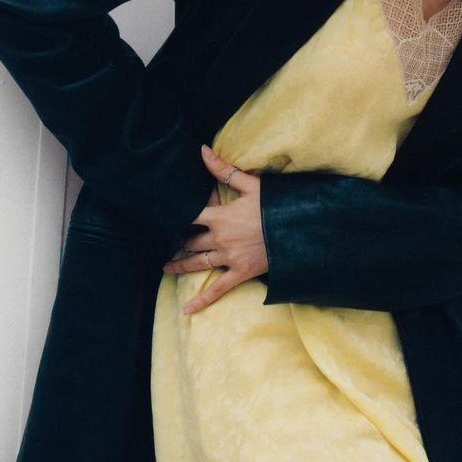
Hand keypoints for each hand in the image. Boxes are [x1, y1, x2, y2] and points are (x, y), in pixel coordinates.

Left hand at [161, 144, 267, 313]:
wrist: (299, 230)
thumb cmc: (276, 204)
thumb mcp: (251, 184)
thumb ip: (223, 170)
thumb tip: (202, 150)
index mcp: (220, 216)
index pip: (190, 215)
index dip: (176, 216)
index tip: (162, 216)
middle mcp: (220, 238)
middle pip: (190, 241)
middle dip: (178, 242)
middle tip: (169, 243)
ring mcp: (229, 257)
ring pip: (198, 263)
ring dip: (180, 266)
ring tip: (166, 267)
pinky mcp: (240, 273)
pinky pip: (217, 289)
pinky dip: (201, 300)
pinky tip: (187, 310)